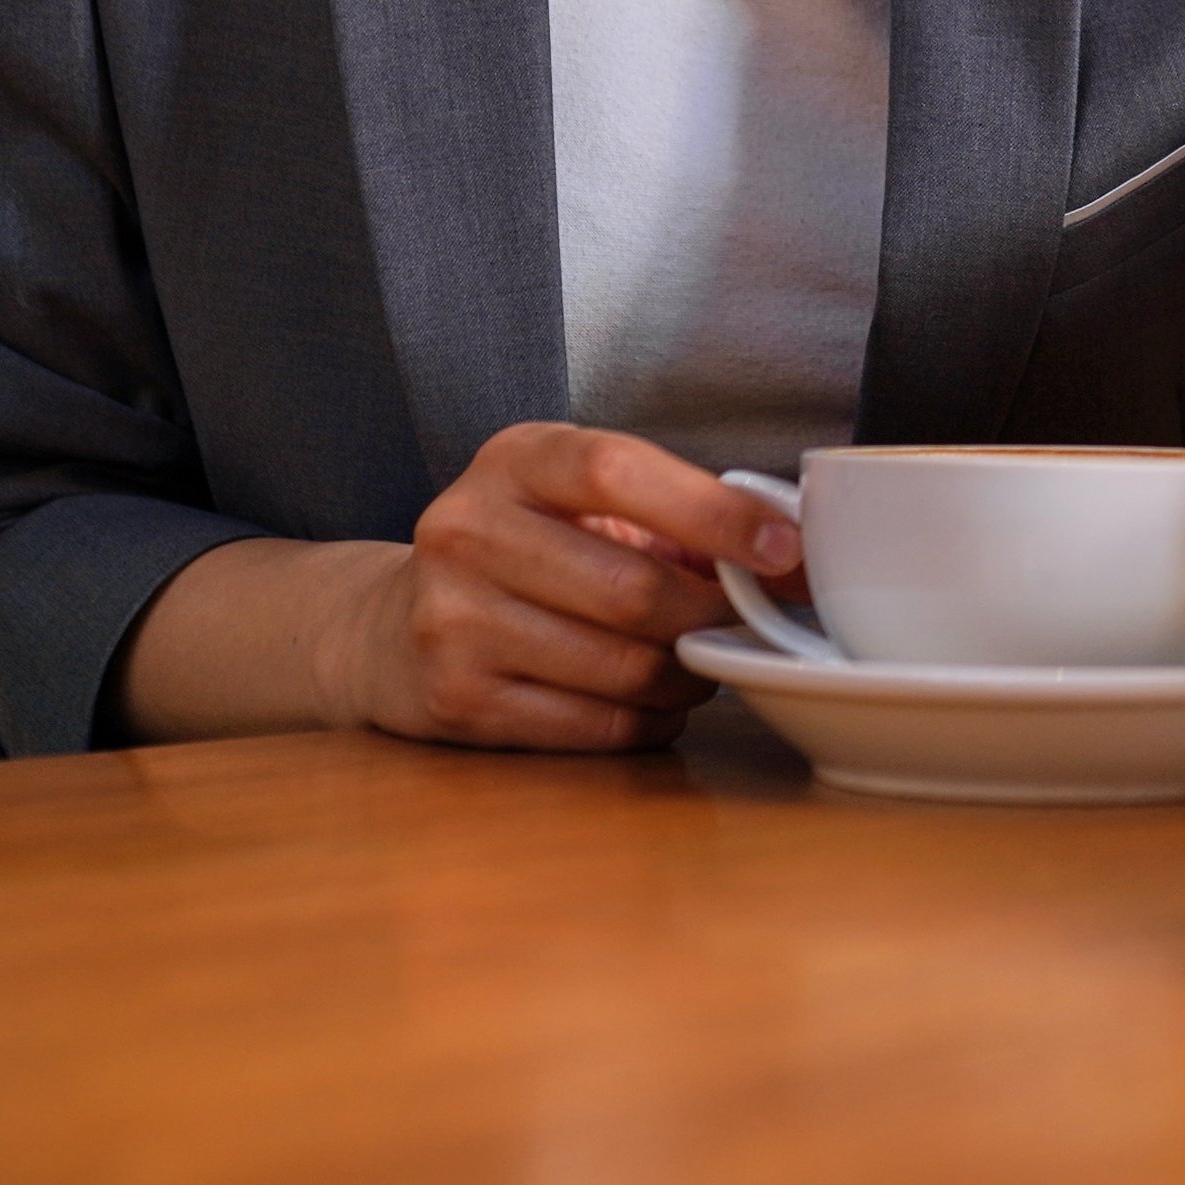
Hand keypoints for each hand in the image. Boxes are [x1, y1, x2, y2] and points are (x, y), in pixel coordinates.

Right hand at [325, 423, 800, 748]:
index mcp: (514, 460)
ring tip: (694, 659)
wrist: (390, 628)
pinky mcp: (458, 701)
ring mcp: (452, 621)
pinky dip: (650, 718)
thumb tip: (794, 555)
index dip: (713, 513)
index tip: (784, 548)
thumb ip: (677, 514)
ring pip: (625, 667)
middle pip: (633, 590)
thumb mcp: (583, 502)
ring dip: (687, 674)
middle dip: (714, 615)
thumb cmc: (526, 552)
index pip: (616, 473)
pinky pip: (599, 725)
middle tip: (746, 621)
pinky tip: (651, 699)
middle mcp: (467, 531)